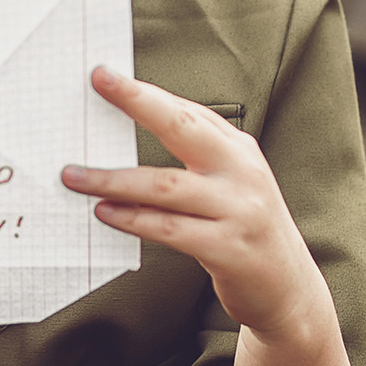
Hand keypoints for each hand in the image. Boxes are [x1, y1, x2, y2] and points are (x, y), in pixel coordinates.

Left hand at [61, 65, 332, 340]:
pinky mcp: (228, 249)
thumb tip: (124, 142)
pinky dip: (133, 220)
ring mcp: (238, 210)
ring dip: (114, 180)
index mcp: (239, 150)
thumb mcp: (231, 184)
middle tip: (98, 85)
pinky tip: (105, 213)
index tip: (105, 75)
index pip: (187, 111)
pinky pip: (170, 229)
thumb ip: (193, 159)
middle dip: (138, 102)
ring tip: (75, 176)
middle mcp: (242, 173)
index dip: (145, 92)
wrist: (290, 290)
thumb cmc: (245, 230)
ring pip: (165, 186)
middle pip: (183, 128)